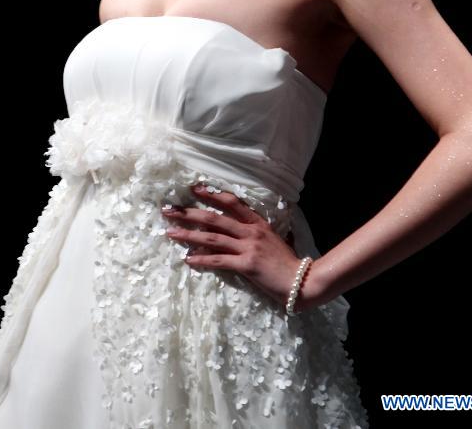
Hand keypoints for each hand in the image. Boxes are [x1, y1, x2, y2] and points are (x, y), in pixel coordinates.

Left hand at [161, 183, 318, 311]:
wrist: (302, 281)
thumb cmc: (287, 262)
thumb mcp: (273, 240)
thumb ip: (258, 232)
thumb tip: (242, 227)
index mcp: (258, 222)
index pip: (231, 202)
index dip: (212, 194)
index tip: (194, 189)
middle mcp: (251, 231)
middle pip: (214, 218)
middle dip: (189, 212)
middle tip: (169, 209)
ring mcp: (248, 247)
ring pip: (212, 237)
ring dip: (188, 235)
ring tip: (170, 232)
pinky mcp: (247, 265)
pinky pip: (219, 261)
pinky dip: (201, 259)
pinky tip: (188, 259)